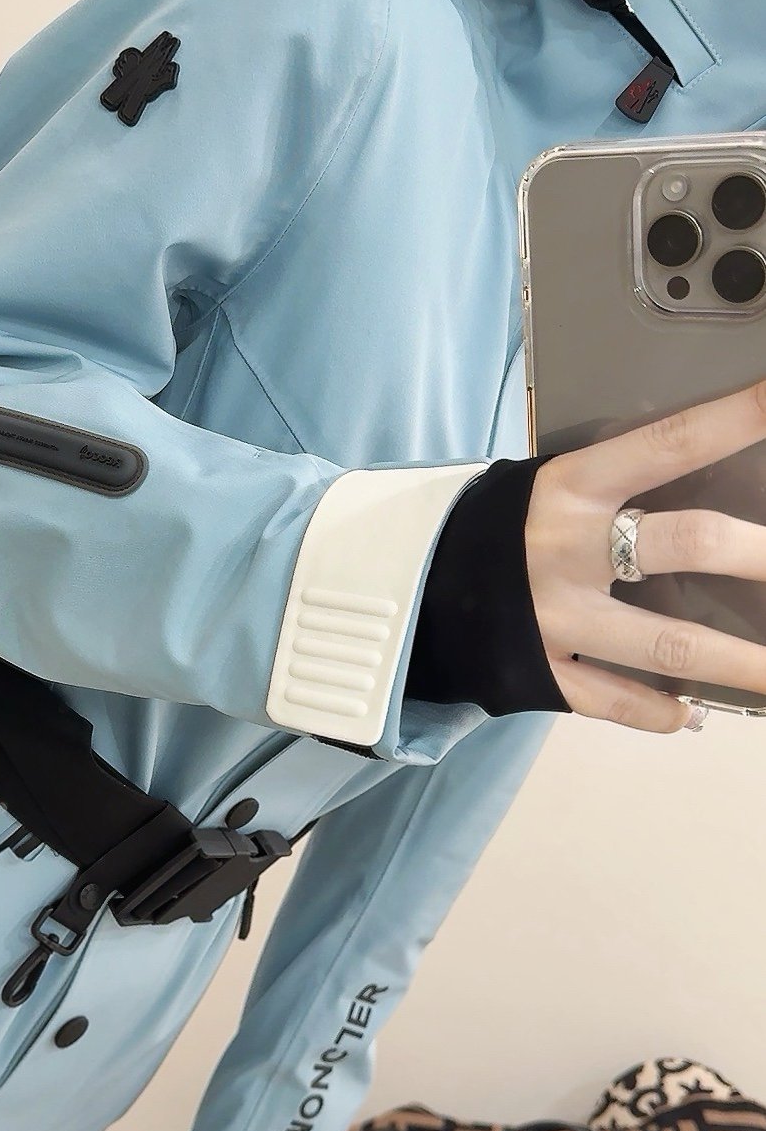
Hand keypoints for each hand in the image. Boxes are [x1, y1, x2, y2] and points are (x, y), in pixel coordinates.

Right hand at [526, 375, 765, 729]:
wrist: (402, 587)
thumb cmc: (495, 528)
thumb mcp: (546, 489)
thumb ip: (614, 491)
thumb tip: (710, 503)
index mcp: (568, 486)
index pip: (669, 444)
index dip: (735, 418)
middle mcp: (566, 549)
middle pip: (686, 541)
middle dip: (760, 556)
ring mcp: (554, 619)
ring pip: (669, 644)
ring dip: (741, 663)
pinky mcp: (539, 674)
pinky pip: (616, 701)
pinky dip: (661, 711)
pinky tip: (694, 712)